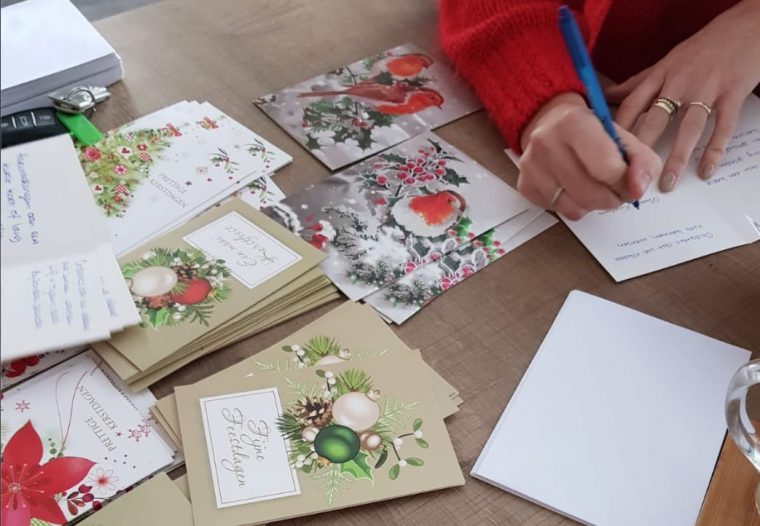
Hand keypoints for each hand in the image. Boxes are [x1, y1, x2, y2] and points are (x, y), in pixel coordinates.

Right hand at [518, 92, 660, 219]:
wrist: (550, 123)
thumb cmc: (590, 131)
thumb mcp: (622, 136)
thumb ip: (640, 161)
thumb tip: (637, 189)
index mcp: (574, 122)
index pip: (608, 169)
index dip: (626, 182)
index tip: (629, 181)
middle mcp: (546, 142)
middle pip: (592, 195)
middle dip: (612, 198)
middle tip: (614, 188)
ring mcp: (531, 166)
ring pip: (576, 209)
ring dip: (592, 204)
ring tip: (593, 186)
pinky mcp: (525, 186)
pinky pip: (560, 212)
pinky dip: (573, 205)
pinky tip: (573, 188)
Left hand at [606, 0, 759, 191]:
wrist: (747, 26)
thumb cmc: (703, 46)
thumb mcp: (667, 60)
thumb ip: (638, 82)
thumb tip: (606, 96)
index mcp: (660, 74)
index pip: (631, 104)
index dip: (618, 130)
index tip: (606, 153)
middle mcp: (680, 82)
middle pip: (655, 119)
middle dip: (642, 149)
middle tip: (632, 176)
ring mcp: (707, 88)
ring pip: (688, 126)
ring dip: (677, 157)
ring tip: (668, 183)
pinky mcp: (732, 93)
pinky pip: (722, 126)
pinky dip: (714, 149)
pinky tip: (706, 169)